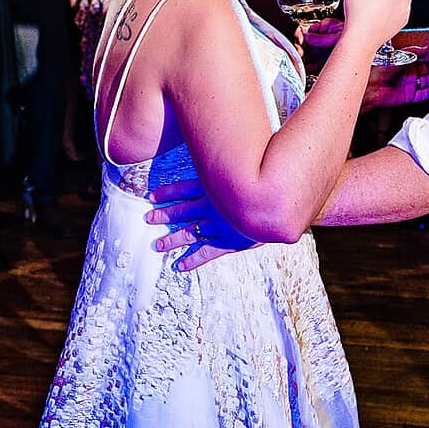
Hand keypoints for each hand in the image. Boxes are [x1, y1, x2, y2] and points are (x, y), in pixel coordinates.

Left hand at [145, 171, 262, 272]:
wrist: (280, 203)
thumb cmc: (262, 184)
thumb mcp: (242, 172)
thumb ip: (226, 172)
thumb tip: (215, 161)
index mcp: (213, 188)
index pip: (183, 189)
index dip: (166, 193)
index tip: (151, 196)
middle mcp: (211, 207)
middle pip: (181, 211)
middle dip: (163, 215)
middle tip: (149, 219)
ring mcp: (218, 226)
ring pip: (188, 233)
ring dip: (171, 239)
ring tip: (158, 245)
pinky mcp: (228, 242)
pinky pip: (206, 253)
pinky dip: (192, 260)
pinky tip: (180, 266)